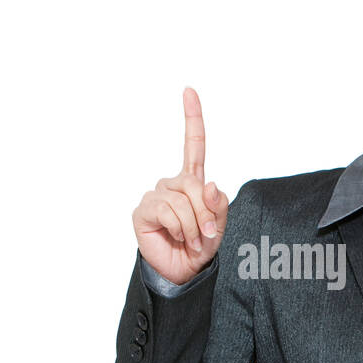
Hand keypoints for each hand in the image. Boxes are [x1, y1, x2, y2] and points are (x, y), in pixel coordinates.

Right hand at [131, 87, 228, 285]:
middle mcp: (172, 184)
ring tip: (192, 240)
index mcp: (191, 182)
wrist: (181, 272)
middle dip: (206, 212)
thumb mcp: (217, 227)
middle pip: (194, 184)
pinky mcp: (143, 210)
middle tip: (207, 234)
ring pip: (182, 201)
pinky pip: (168, 211)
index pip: (193, 146)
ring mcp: (155, 196)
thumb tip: (210, 184)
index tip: (189, 90)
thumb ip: (218, 207)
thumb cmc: (199, 247)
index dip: (192, 118)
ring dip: (194, 225)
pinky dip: (180, 227)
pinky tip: (177, 238)